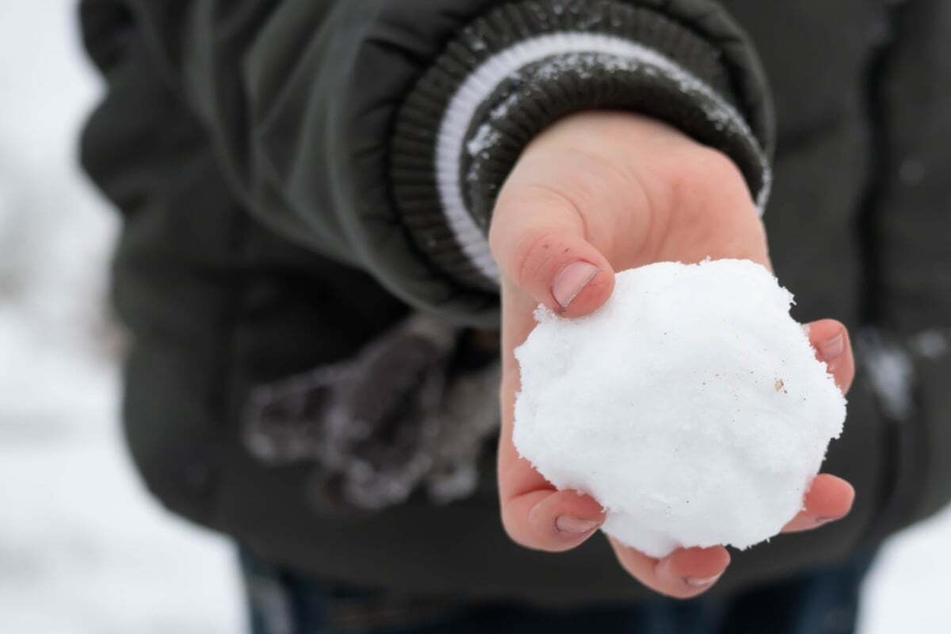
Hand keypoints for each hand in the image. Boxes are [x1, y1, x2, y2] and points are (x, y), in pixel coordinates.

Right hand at [489, 112, 855, 598]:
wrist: (631, 156)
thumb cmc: (562, 197)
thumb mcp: (530, 214)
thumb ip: (538, 247)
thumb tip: (582, 290)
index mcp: (553, 407)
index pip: (533, 497)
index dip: (551, 523)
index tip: (586, 504)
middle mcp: (621, 418)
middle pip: (639, 520)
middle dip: (676, 556)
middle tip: (712, 552)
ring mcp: (688, 394)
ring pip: (727, 478)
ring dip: (781, 499)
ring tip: (823, 488)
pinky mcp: (742, 353)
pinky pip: (783, 395)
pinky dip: (818, 384)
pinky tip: (827, 339)